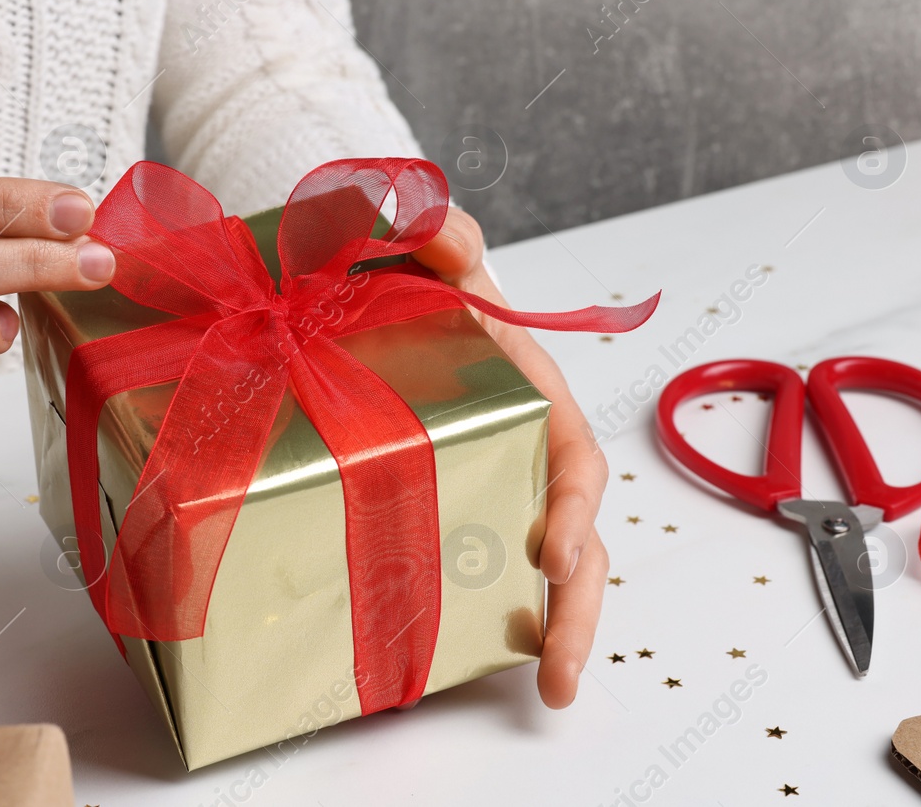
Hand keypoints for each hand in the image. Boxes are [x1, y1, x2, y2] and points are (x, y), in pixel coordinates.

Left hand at [412, 206, 608, 708]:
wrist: (341, 285)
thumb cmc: (395, 265)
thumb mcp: (412, 240)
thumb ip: (431, 229)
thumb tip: (446, 237)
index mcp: (527, 392)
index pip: (571, 457)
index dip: (572, 507)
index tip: (554, 552)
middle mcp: (514, 446)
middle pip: (571, 533)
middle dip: (579, 606)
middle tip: (562, 670)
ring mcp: (477, 481)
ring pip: (532, 565)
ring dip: (552, 629)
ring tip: (550, 690)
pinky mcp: (432, 505)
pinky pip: (466, 565)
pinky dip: (475, 616)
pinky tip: (453, 664)